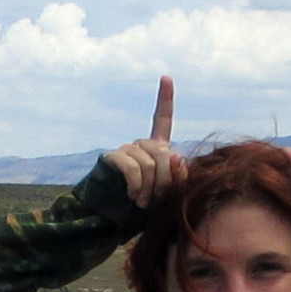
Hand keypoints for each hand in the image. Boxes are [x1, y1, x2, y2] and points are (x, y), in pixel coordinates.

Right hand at [104, 76, 183, 208]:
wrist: (114, 214)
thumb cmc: (145, 203)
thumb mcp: (167, 191)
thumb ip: (177, 175)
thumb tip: (175, 156)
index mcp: (156, 147)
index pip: (162, 119)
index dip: (165, 98)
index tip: (166, 77)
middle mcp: (140, 143)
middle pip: (163, 153)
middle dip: (165, 180)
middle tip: (158, 198)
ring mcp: (126, 149)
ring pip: (149, 164)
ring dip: (150, 189)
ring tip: (144, 202)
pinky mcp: (113, 157)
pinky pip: (133, 169)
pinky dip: (137, 187)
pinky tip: (134, 197)